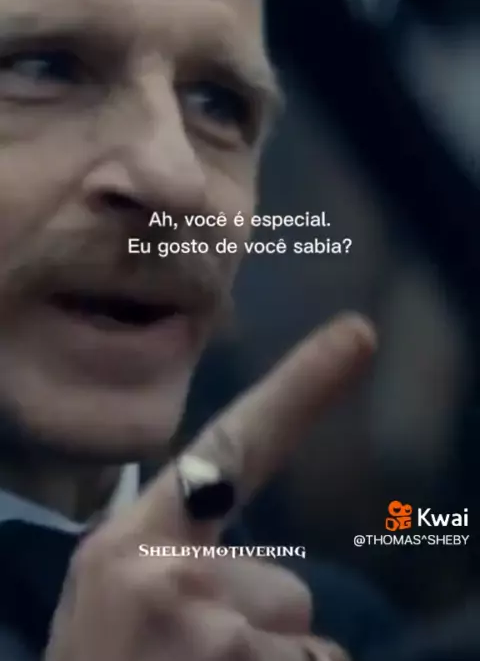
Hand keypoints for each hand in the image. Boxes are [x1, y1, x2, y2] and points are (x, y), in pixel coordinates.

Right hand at [45, 313, 374, 660]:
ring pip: (306, 647)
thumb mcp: (110, 599)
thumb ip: (176, 552)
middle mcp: (177, 576)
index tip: (358, 334)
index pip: (233, 445)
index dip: (301, 385)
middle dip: (256, 630)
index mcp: (135, 541)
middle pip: (288, 585)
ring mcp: (220, 641)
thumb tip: (258, 561)